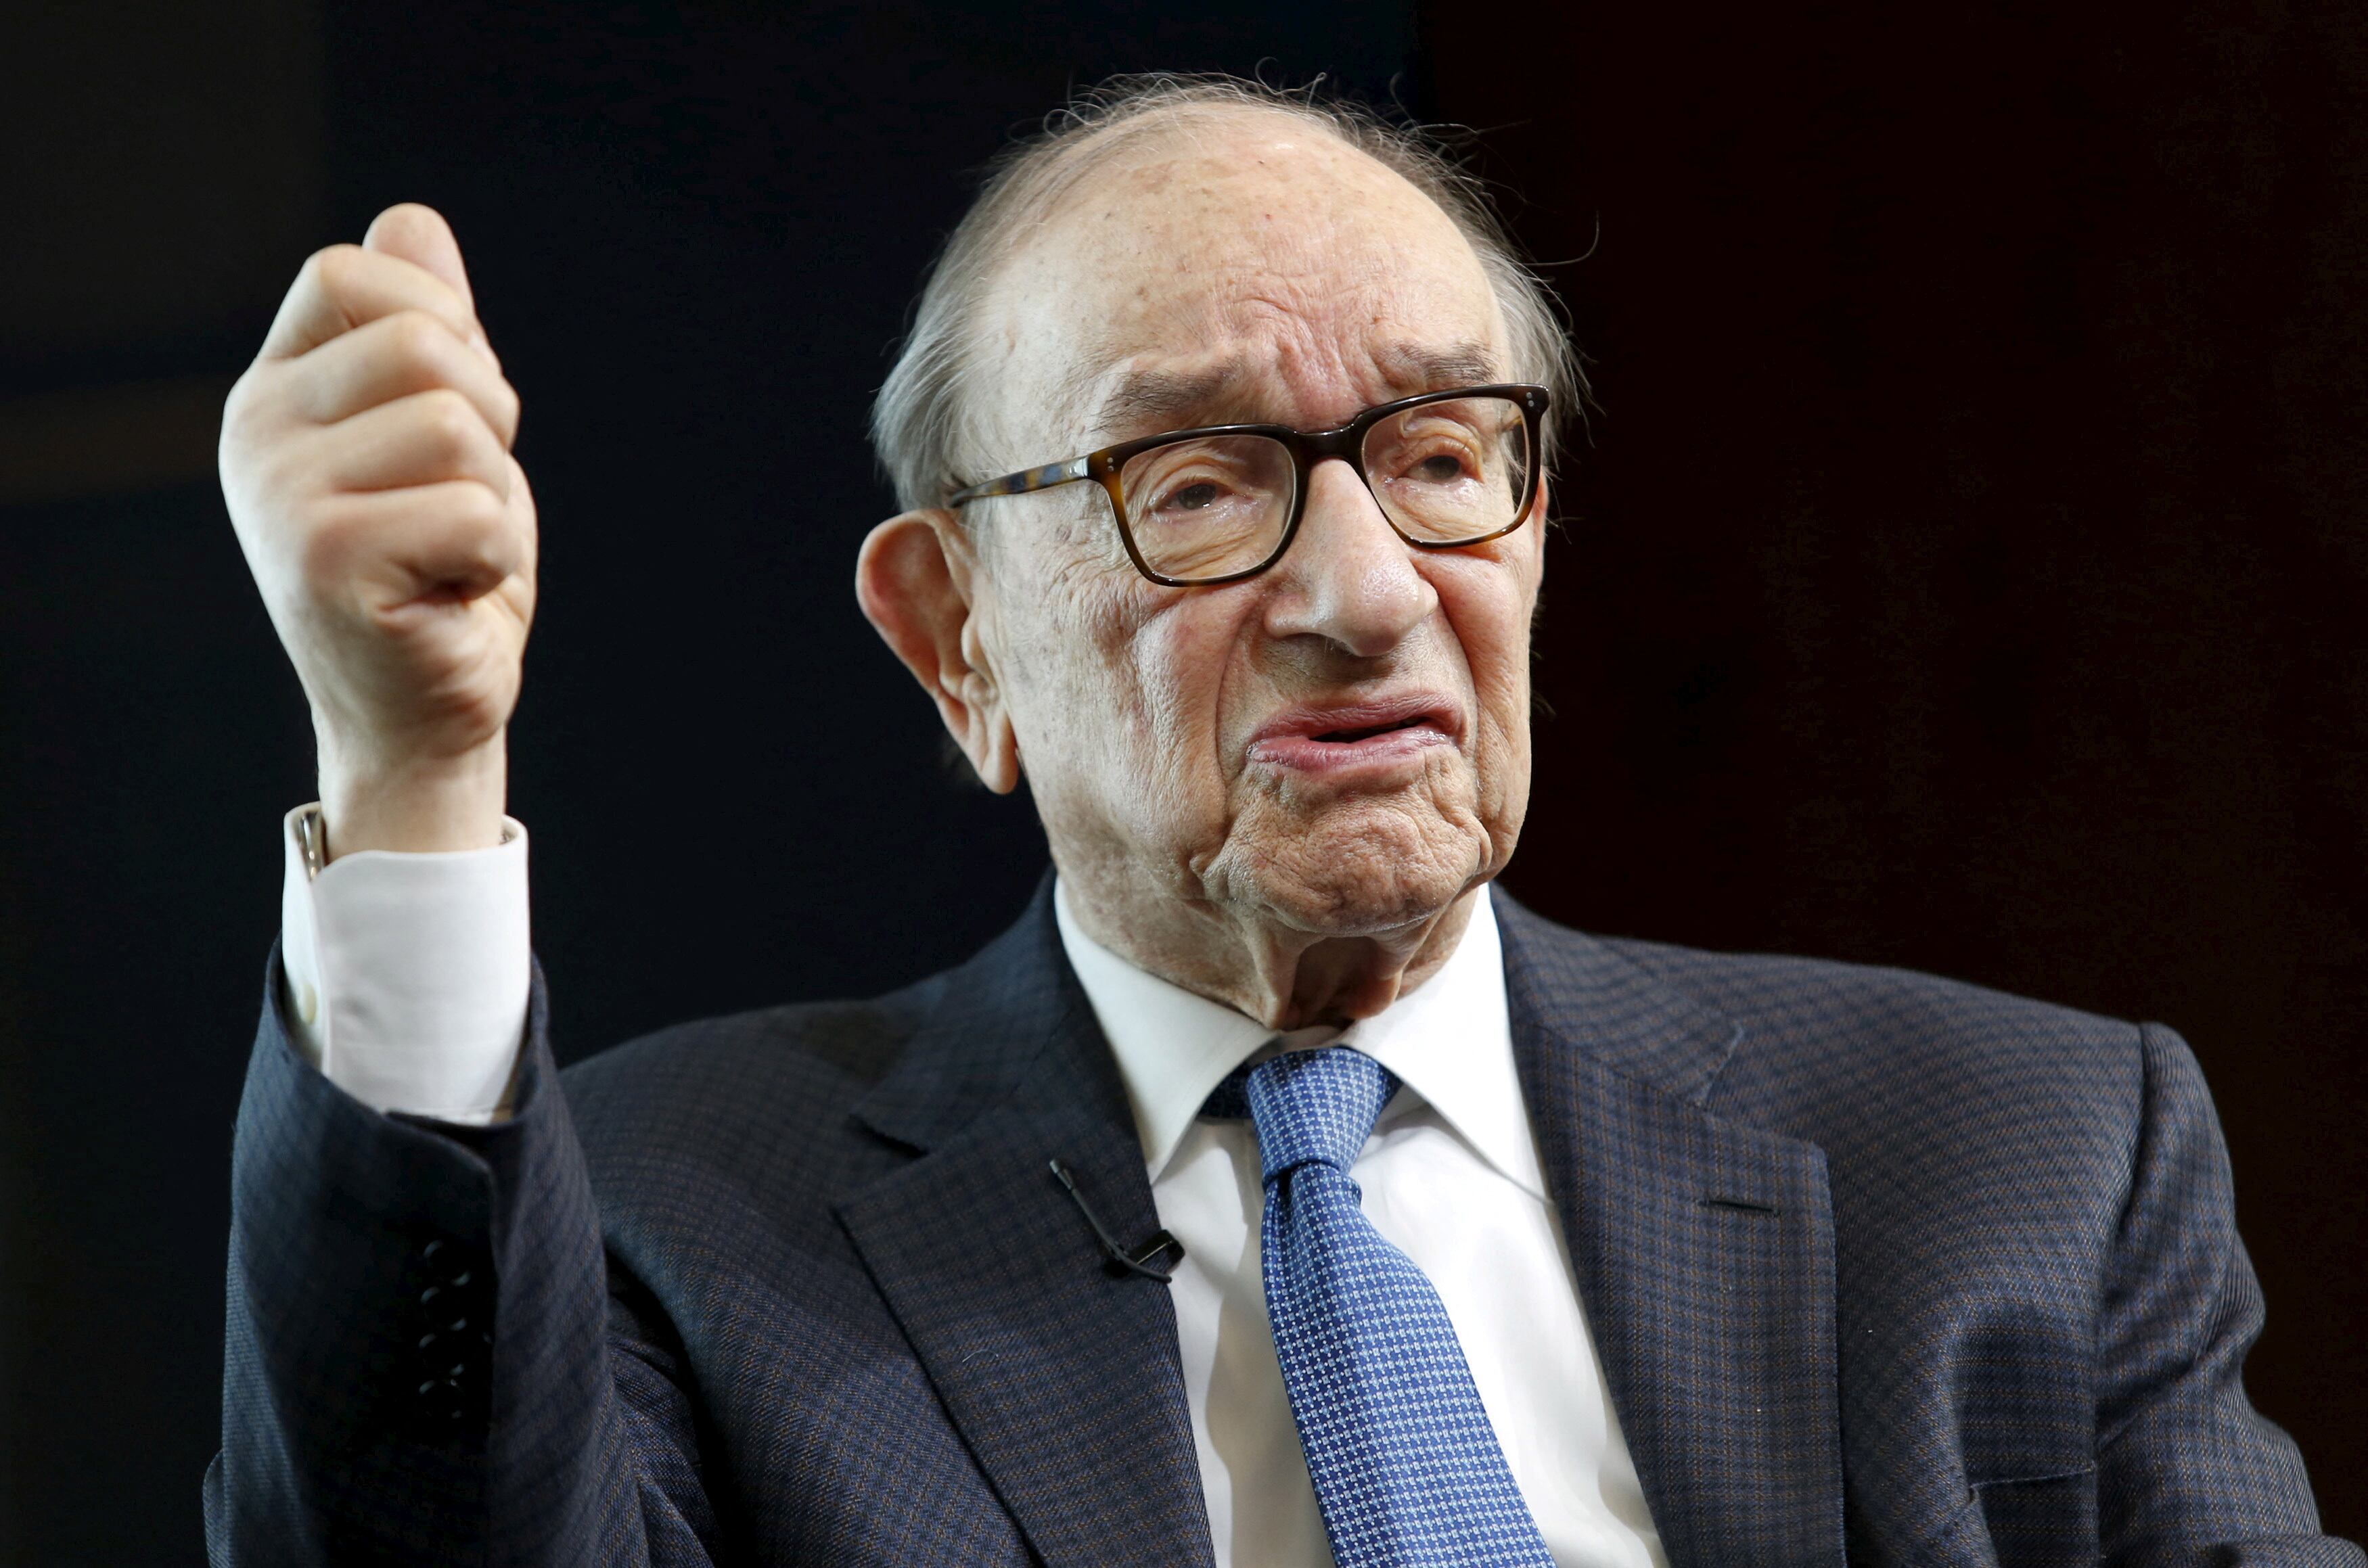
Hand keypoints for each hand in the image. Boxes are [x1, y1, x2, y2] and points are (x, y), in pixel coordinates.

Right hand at [222, 204, 533, 856]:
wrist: (424, 713)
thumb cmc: (443, 570)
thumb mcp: (442, 434)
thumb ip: (427, 332)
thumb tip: (413, 219)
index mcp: (277, 389)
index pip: (355, 272)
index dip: (443, 323)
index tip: (450, 410)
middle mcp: (257, 432)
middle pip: (425, 344)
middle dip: (491, 420)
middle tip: (463, 500)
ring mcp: (281, 497)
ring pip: (459, 428)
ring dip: (495, 496)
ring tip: (453, 552)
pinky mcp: (325, 562)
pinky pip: (473, 512)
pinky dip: (494, 558)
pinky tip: (450, 596)